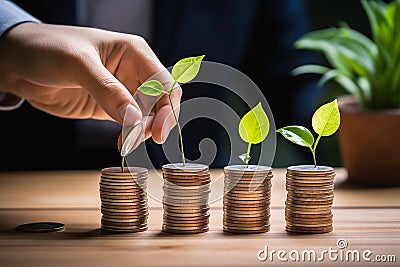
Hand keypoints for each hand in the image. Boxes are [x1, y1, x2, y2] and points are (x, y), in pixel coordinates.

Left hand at [0, 22, 181, 144]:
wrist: (18, 63)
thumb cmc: (47, 48)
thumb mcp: (77, 63)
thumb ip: (107, 90)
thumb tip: (134, 119)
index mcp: (134, 52)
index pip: (163, 83)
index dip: (167, 108)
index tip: (157, 131)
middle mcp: (133, 72)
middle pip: (160, 102)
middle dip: (157, 122)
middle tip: (143, 139)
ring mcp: (122, 91)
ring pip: (147, 116)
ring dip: (143, 132)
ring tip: (128, 143)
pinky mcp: (110, 107)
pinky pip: (130, 124)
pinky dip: (131, 136)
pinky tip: (124, 142)